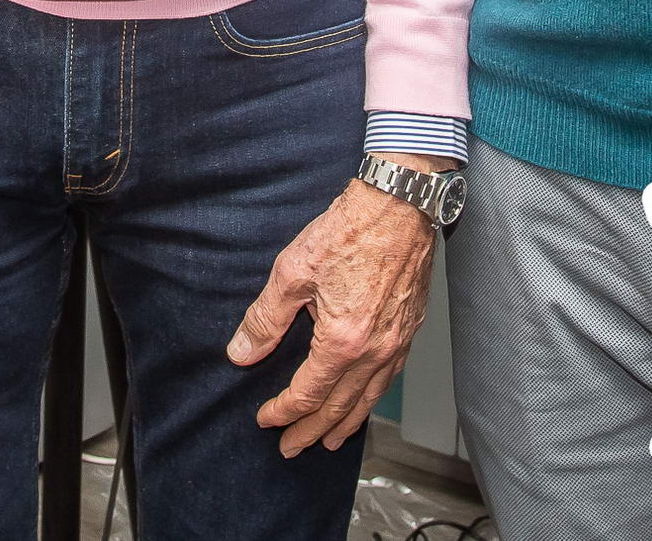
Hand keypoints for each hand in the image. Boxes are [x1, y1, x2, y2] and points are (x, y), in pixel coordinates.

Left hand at [228, 166, 442, 456]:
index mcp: (342, 341)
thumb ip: (265, 319)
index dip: (284, 412)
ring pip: (369, 398)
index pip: (308, 394)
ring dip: (345, 424)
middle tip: (292, 448)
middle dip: (311, 431)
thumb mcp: (292, 272)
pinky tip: (364, 399)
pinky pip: (389, 378)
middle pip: (339, 407)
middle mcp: (374, 350)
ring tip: (329, 440)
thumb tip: (242, 352)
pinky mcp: (409, 328)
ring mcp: (396, 342)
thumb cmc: (349, 231)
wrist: (399, 204)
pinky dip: (372, 398)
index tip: (266, 420)